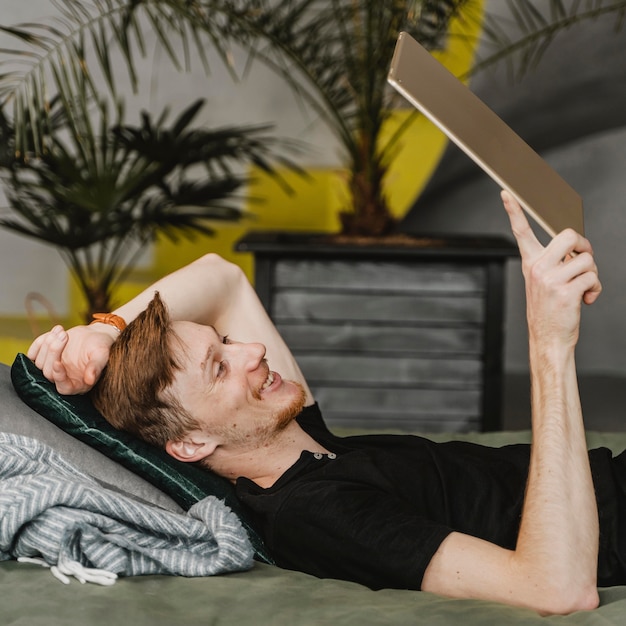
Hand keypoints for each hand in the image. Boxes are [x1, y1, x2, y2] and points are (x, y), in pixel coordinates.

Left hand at [27, 323, 116, 393]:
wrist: (95, 334)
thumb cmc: (101, 346)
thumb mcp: (102, 355)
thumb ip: (96, 367)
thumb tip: (90, 379)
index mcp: (78, 384)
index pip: (62, 387)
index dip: (58, 376)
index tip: (58, 362)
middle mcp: (63, 378)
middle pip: (48, 372)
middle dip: (54, 352)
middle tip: (64, 335)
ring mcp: (52, 368)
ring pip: (39, 362)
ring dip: (48, 344)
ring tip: (61, 330)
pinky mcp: (44, 358)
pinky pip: (33, 353)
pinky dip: (39, 343)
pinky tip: (53, 332)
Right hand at [501, 190, 601, 347]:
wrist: (548, 339)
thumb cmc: (549, 311)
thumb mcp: (544, 282)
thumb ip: (557, 261)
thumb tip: (578, 249)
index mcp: (531, 263)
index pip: (521, 232)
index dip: (514, 211)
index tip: (506, 194)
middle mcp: (538, 268)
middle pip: (570, 235)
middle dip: (584, 246)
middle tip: (583, 260)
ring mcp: (550, 280)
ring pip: (587, 259)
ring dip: (592, 275)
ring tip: (583, 289)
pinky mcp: (565, 292)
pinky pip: (592, 277)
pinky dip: (596, 289)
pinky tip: (586, 299)